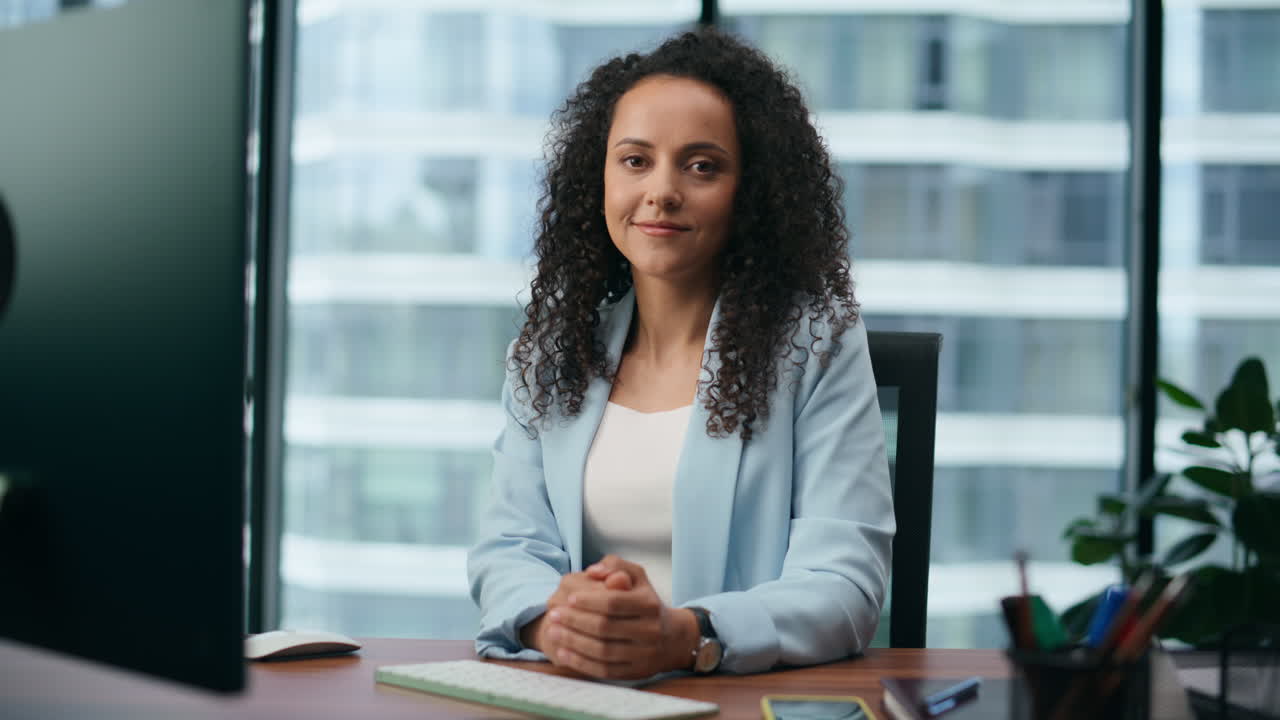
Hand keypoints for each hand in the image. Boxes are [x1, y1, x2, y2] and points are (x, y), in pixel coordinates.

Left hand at [539, 555, 698, 679]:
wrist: (672, 638)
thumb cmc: (645, 600)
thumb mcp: (636, 577)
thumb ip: (615, 566)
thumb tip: (593, 571)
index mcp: (650, 604)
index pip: (614, 602)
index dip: (589, 600)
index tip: (569, 597)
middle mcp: (650, 631)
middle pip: (605, 628)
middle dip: (575, 621)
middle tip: (554, 614)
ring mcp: (644, 655)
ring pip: (602, 651)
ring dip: (573, 642)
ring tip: (553, 631)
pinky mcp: (635, 673)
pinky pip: (604, 670)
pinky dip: (580, 663)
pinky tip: (563, 652)